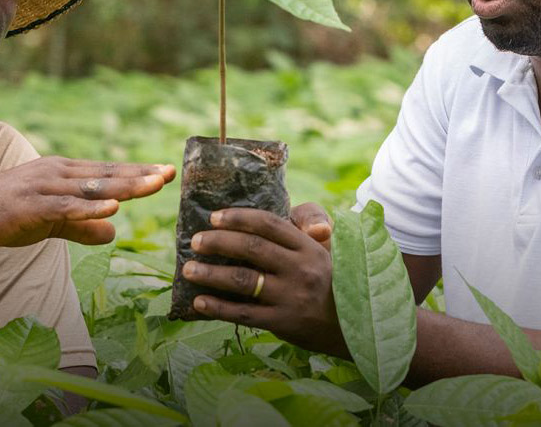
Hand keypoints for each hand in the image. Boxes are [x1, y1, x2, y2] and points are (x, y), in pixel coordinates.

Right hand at [0, 157, 174, 251]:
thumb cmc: (4, 217)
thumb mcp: (50, 222)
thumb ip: (81, 226)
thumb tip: (113, 233)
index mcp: (62, 172)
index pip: (107, 172)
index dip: (137, 173)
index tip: (166, 172)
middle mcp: (57, 173)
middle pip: (107, 174)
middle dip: (141, 174)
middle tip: (172, 172)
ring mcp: (44, 187)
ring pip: (92, 187)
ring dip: (125, 186)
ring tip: (154, 184)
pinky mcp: (31, 207)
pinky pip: (66, 208)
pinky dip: (90, 208)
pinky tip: (112, 209)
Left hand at [182, 204, 346, 356]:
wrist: (352, 323)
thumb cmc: (327, 278)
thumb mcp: (322, 248)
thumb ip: (306, 226)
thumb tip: (311, 223)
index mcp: (307, 245)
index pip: (268, 223)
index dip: (238, 218)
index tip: (213, 217)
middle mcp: (300, 268)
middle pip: (252, 249)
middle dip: (218, 242)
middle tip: (196, 241)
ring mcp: (291, 296)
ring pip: (243, 281)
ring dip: (211, 274)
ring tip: (188, 270)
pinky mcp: (283, 322)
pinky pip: (244, 314)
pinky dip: (218, 308)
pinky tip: (199, 302)